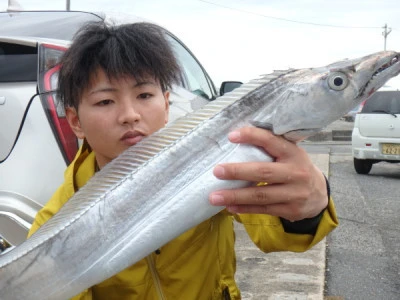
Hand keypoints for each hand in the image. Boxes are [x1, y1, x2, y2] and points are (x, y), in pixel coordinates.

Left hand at [209, 127, 327, 220]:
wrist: (319, 195)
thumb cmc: (296, 168)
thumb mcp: (291, 154)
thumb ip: (271, 147)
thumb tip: (237, 139)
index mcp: (294, 153)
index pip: (271, 141)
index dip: (252, 137)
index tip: (231, 136)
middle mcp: (295, 173)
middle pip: (263, 172)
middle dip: (238, 171)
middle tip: (217, 171)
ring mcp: (294, 194)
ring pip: (261, 195)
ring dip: (235, 196)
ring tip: (214, 197)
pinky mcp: (290, 210)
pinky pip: (263, 209)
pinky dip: (244, 208)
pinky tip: (229, 207)